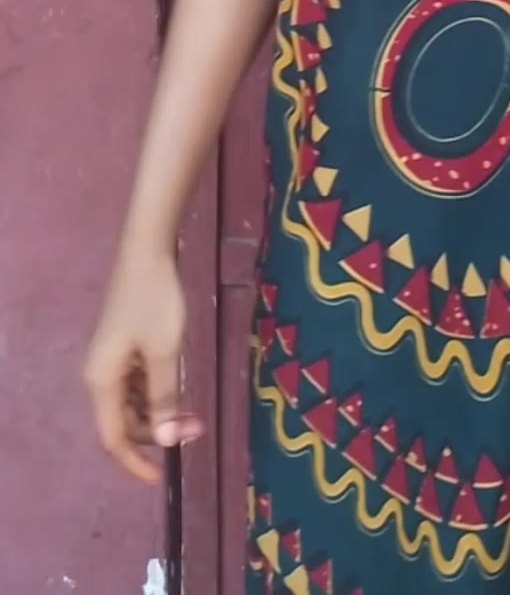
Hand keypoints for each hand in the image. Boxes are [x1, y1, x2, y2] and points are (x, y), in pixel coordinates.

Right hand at [83, 247, 203, 482]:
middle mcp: (99, 374)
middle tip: (194, 428)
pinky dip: (157, 389)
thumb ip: (163, 397)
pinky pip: (137, 380)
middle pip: (123, 422)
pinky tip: (178, 381)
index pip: (113, 438)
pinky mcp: (123, 343)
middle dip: (156, 432)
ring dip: (159, 411)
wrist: (147, 249)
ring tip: (191, 408)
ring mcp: (111, 358)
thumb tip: (164, 441)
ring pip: (133, 402)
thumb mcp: (164, 352)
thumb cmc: (154, 300)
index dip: (135, 462)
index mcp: (102, 382)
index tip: (162, 477)